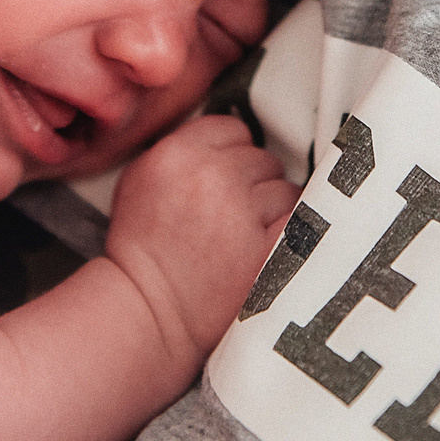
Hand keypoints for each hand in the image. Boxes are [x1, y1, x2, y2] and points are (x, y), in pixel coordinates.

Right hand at [105, 115, 299, 367]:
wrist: (148, 311)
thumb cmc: (141, 250)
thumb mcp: (139, 180)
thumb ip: (181, 149)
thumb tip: (226, 137)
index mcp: (177, 153)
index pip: (233, 128)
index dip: (231, 156)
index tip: (224, 180)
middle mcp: (211, 176)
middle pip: (263, 159)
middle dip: (253, 185)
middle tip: (233, 216)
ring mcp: (241, 213)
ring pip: (286, 189)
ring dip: (273, 211)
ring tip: (246, 237)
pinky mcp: (266, 248)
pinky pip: (299, 220)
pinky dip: (289, 234)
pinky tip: (267, 248)